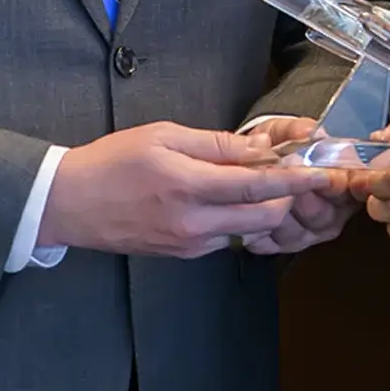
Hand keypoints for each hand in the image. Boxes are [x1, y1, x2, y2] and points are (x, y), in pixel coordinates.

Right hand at [40, 121, 345, 259]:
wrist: (69, 204)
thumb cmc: (112, 161)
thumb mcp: (162, 135)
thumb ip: (214, 143)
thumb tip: (258, 146)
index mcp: (187, 184)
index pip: (257, 184)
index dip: (294, 178)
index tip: (320, 170)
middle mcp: (193, 222)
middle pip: (264, 216)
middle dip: (288, 197)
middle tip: (296, 174)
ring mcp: (189, 244)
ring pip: (249, 230)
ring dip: (266, 209)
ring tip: (264, 184)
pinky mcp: (183, 255)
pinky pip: (226, 238)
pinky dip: (240, 220)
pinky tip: (230, 200)